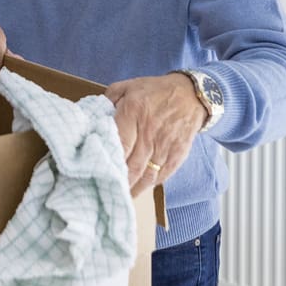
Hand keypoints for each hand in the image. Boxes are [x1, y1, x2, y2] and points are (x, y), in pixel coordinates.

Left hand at [104, 73, 207, 197]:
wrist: (191, 94)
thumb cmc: (155, 91)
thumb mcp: (128, 87)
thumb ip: (108, 100)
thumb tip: (94, 116)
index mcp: (134, 112)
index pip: (119, 143)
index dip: (109, 161)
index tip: (97, 173)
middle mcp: (149, 131)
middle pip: (132, 164)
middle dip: (119, 181)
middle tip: (106, 192)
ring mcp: (165, 145)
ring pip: (147, 174)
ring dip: (134, 188)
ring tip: (121, 198)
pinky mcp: (178, 154)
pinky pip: (163, 175)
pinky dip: (150, 185)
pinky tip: (140, 189)